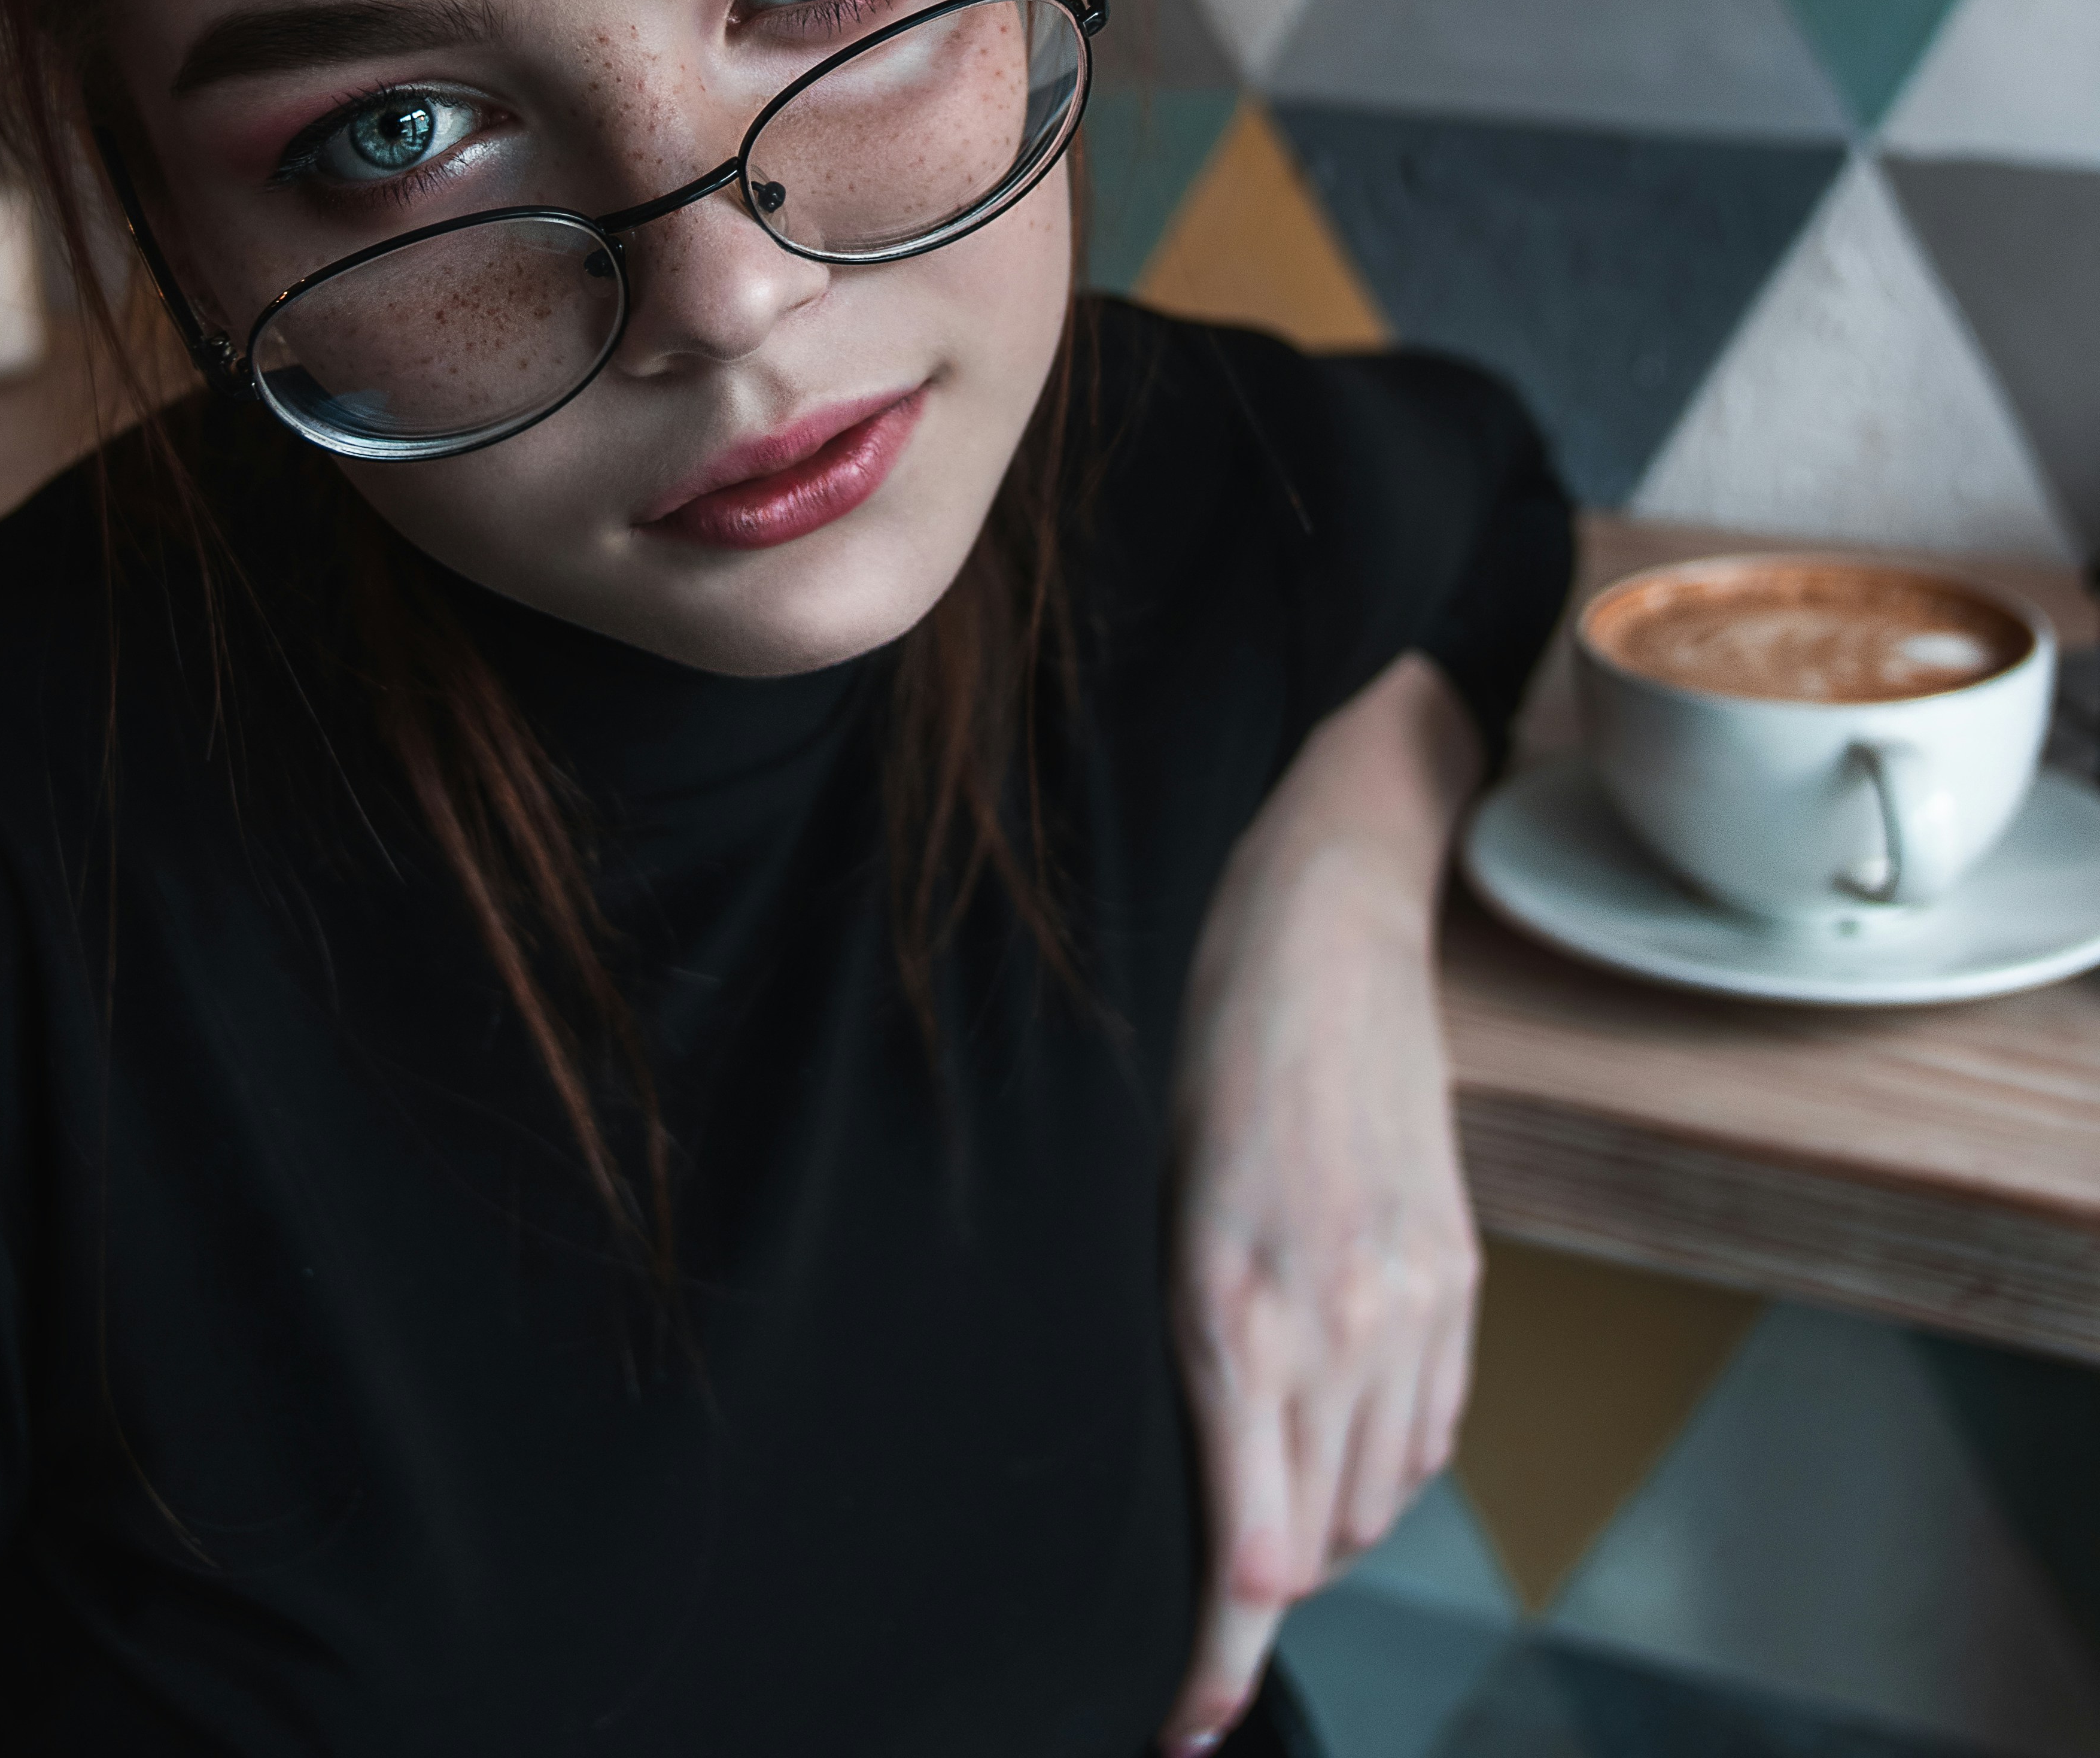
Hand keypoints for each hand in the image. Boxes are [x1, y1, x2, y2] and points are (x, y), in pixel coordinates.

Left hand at [1156, 656, 1482, 1754]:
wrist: (1325, 928)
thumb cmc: (1202, 1053)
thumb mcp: (1147, 1204)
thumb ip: (1174, 1346)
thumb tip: (1175, 1475)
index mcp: (1231, 1310)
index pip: (1244, 1555)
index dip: (1213, 1661)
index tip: (1181, 1723)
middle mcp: (1334, 1322)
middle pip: (1309, 1545)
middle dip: (1252, 1585)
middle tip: (1198, 1583)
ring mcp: (1412, 1299)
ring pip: (1375, 1499)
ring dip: (1317, 1526)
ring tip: (1262, 1492)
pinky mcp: (1459, 1271)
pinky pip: (1430, 1431)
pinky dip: (1381, 1466)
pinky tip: (1335, 1439)